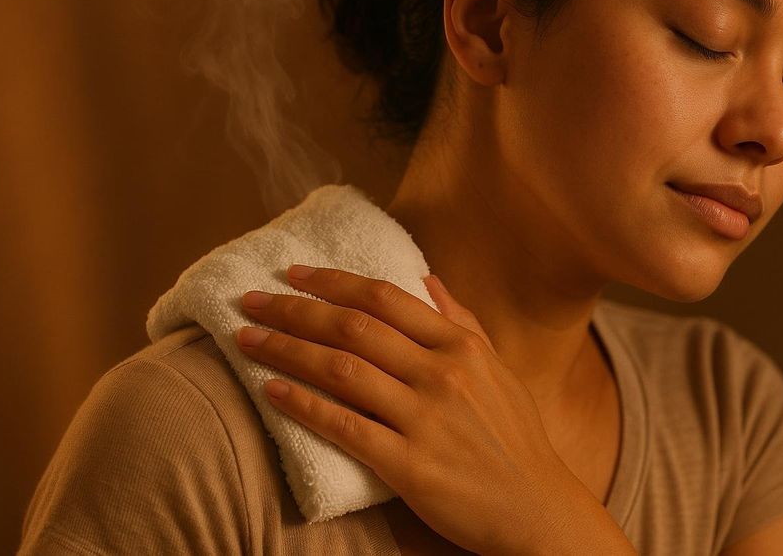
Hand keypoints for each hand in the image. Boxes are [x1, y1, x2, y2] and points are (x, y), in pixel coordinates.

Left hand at [235, 265, 600, 554]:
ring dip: (286, 350)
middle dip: (293, 309)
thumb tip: (426, 277)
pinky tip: (271, 392)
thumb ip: (461, 320)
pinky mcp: (410, 465)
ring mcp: (426, 418)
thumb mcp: (498, 367)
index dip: (332, 281)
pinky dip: (303, 405)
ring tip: (246, 340)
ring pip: (341, 370)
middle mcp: (442, 373)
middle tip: (250, 301)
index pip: (384, 297)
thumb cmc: (514, 437)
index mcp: (461, 345)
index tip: (293, 273)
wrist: (536, 508)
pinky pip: (344, 426)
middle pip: (353, 327)